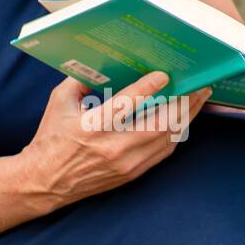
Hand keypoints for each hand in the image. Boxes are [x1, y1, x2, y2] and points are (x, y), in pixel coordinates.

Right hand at [22, 70, 212, 208]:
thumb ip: (81, 79)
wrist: (45, 182)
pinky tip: (183, 119)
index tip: (165, 74)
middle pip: (160, 123)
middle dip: (184, 102)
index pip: (125, 105)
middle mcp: (113, 148)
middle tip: (200, 84)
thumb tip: (105, 62)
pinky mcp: (132, 173)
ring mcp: (126, 164)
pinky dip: (176, 133)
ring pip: (168, 138)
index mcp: (92, 127)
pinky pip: (163, 151)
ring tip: (199, 98)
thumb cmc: (51, 139)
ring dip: (187, 117)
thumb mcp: (59, 102)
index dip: (148, 88)